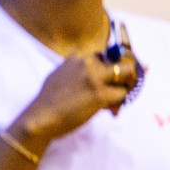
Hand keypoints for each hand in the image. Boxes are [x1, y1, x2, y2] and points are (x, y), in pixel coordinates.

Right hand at [13, 50, 136, 145]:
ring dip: (126, 88)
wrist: (42, 117)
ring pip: (127, 73)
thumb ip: (83, 69)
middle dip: (127, 75)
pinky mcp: (100, 93)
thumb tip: (110, 71)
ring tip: (114, 102)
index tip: (115, 78)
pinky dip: (120, 103)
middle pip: (121, 59)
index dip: (116, 65)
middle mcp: (87, 61)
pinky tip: (110, 110)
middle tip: (121, 89)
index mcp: (78, 55)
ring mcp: (94, 77)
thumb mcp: (64, 74)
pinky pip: (123, 94)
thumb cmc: (54, 99)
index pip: (109, 52)